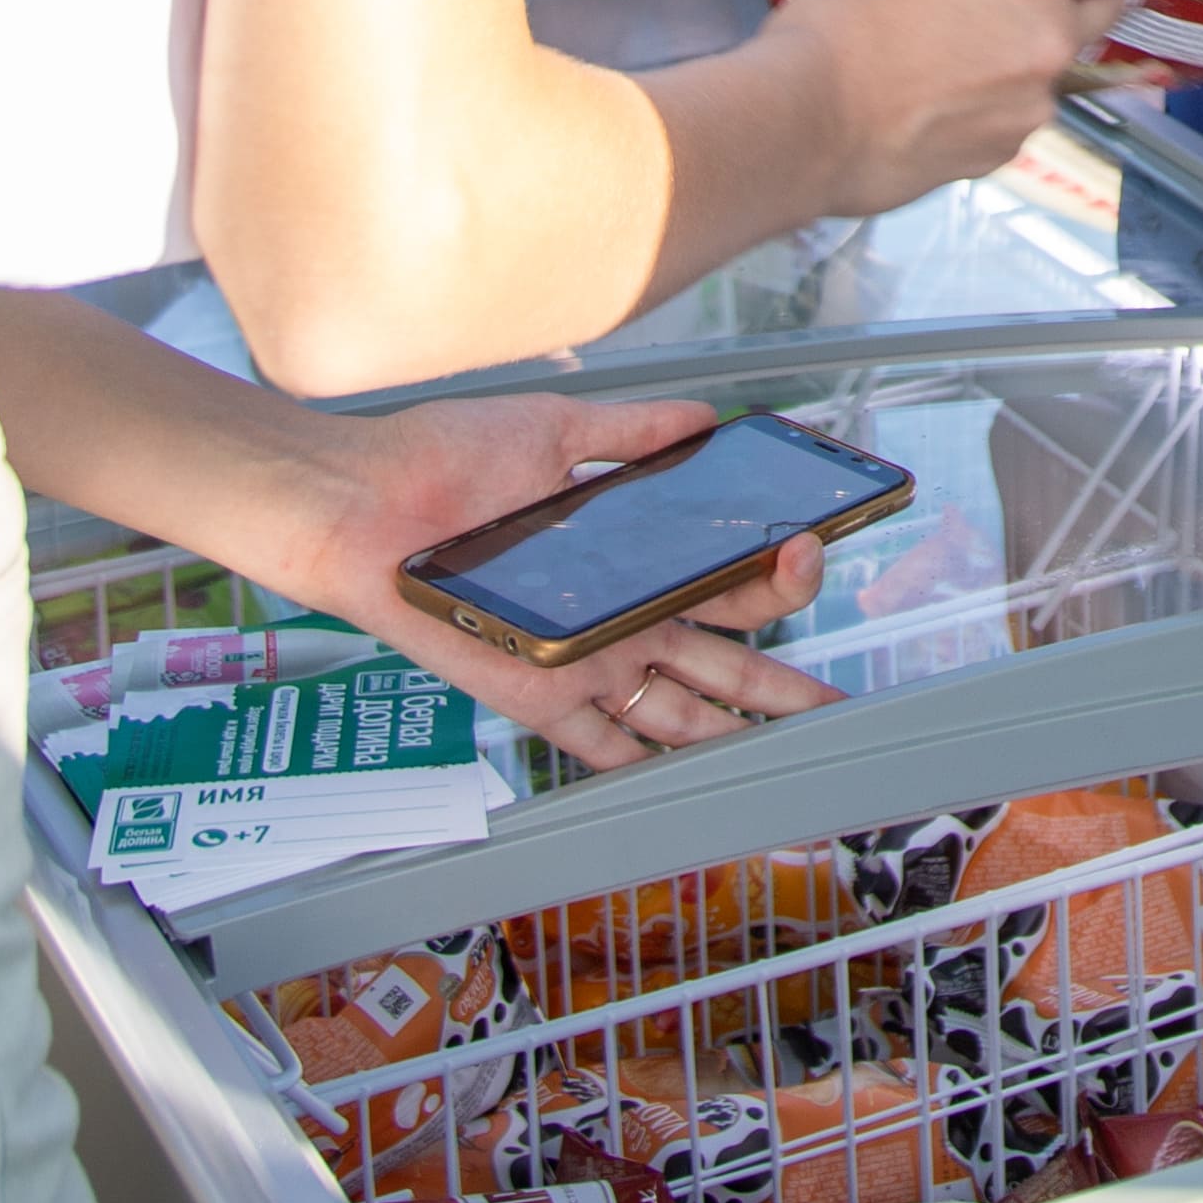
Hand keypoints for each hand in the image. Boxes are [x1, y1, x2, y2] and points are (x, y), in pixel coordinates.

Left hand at [297, 392, 839, 772]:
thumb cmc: (444, 460)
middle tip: (837, 703)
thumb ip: (632, 434)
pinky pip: (603, 746)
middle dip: (782, 684)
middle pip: (721, 660)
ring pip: (681, 710)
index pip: (724, 576)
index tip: (813, 547)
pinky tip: (697, 783)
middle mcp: (618, 616)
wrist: (365, 502)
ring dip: (736, 730)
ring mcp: (585, 661)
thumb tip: (704, 419)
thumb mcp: (555, 432)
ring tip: (792, 752)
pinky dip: (650, 766)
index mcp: (631, 555)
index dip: (776, 568)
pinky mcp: (540, 696)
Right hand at [761, 0, 1142, 211]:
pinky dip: (992, 105)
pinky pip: (1018, 116)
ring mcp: (1034, 108)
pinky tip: (933, 105)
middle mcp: (1052, 43)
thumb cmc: (840, 25)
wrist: (802, 126)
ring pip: (1055, 69)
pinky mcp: (1004, 155)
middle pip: (1105, 11)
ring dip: (1024, 57)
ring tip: (950, 60)